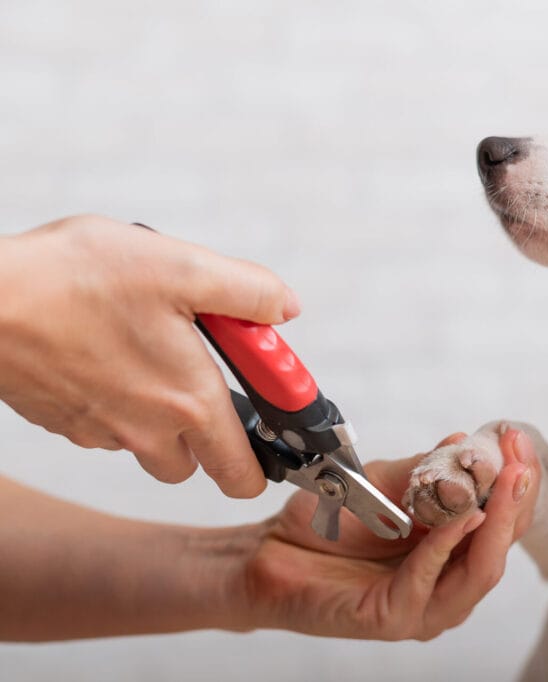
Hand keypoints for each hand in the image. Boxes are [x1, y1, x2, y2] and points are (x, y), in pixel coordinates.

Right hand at [0, 214, 299, 496]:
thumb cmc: (76, 281)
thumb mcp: (183, 268)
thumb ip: (248, 292)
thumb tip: (285, 309)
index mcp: (190, 403)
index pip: (242, 474)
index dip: (266, 463)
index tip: (273, 430)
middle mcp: (147, 431)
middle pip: (197, 463)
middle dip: (210, 430)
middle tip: (203, 373)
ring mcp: (100, 431)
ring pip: (148, 446)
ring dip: (161, 413)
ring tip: (150, 348)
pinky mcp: (62, 420)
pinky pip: (106, 426)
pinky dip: (118, 400)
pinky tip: (106, 350)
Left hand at [239, 430, 540, 639]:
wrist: (270, 550)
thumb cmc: (330, 520)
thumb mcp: (385, 482)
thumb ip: (425, 469)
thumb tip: (464, 441)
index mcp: (456, 550)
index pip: (505, 518)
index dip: (519, 479)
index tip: (516, 438)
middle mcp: (449, 582)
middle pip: (502, 545)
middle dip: (517, 499)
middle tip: (520, 459)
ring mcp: (426, 606)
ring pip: (481, 571)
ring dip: (497, 523)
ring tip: (505, 482)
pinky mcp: (394, 618)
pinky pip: (430, 580)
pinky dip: (447, 545)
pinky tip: (461, 516)